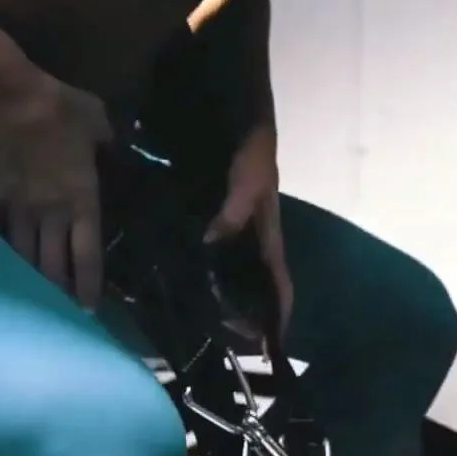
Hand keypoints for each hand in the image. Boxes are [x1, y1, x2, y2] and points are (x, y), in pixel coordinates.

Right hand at [0, 35, 111, 308]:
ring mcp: (17, 211)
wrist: (3, 98)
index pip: (87, 256)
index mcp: (81, 200)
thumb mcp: (95, 118)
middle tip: (58, 310)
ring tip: (29, 298)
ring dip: (28, 279)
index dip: (87, 286)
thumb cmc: (56, 106)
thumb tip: (108, 143)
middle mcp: (50, 215)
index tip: (87, 308)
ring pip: (23, 258)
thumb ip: (104, 138)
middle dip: (57, 292)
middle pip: (53, 267)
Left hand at [204, 124, 292, 337]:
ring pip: (228, 273)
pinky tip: (176, 279)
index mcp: (268, 232)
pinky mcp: (207, 215)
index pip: (280, 281)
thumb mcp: (251, 176)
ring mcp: (229, 228)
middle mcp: (249, 236)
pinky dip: (196, 268)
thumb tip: (211, 243)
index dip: (280, 313)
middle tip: (222, 340)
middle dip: (244, 314)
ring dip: (218, 297)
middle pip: (253, 285)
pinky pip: (204, 252)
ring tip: (198, 320)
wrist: (233, 108)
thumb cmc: (251, 145)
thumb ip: (236, 208)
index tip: (270, 347)